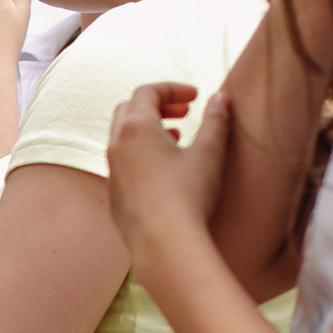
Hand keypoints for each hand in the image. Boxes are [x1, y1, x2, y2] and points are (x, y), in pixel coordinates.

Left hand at [104, 83, 230, 279]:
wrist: (164, 244)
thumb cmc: (188, 195)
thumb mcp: (209, 153)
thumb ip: (216, 121)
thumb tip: (220, 98)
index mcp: (136, 127)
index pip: (147, 91)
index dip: (172, 88)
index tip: (195, 96)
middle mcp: (116, 145)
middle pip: (129, 109)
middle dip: (157, 104)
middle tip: (184, 111)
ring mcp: (112, 170)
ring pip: (123, 136)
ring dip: (148, 129)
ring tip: (177, 136)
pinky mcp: (114, 194)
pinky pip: (123, 162)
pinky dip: (141, 153)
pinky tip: (165, 169)